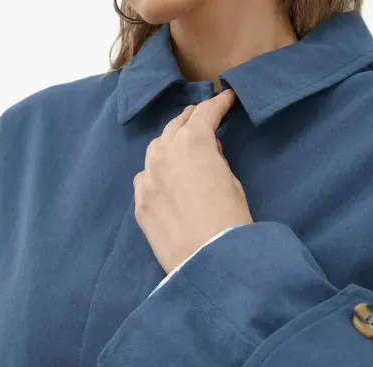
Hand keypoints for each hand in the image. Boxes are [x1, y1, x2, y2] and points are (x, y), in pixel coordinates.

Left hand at [134, 89, 252, 273]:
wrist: (208, 262)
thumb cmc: (230, 222)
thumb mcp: (232, 183)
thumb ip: (215, 161)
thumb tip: (207, 154)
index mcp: (193, 145)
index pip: (204, 114)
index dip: (217, 104)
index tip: (225, 99)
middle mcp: (164, 155)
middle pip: (174, 127)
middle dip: (190, 119)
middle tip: (201, 118)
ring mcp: (147, 179)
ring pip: (154, 149)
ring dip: (169, 142)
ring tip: (180, 146)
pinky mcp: (140, 203)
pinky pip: (144, 177)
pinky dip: (155, 171)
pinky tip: (163, 177)